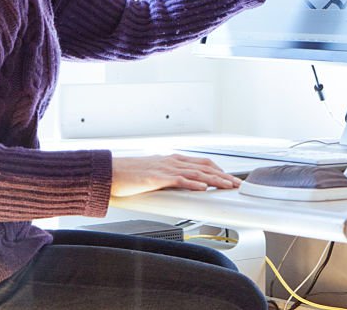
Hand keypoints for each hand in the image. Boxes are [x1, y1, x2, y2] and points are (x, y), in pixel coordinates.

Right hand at [110, 154, 241, 196]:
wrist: (110, 173)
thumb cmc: (129, 175)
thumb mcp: (154, 174)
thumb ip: (168, 177)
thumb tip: (181, 185)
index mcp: (172, 160)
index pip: (202, 163)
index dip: (218, 170)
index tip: (230, 178)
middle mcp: (172, 161)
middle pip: (204, 166)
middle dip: (223, 175)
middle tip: (237, 184)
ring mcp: (166, 168)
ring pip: (197, 172)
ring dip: (215, 179)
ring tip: (228, 186)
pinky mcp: (157, 177)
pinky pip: (179, 179)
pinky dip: (193, 183)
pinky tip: (203, 187)